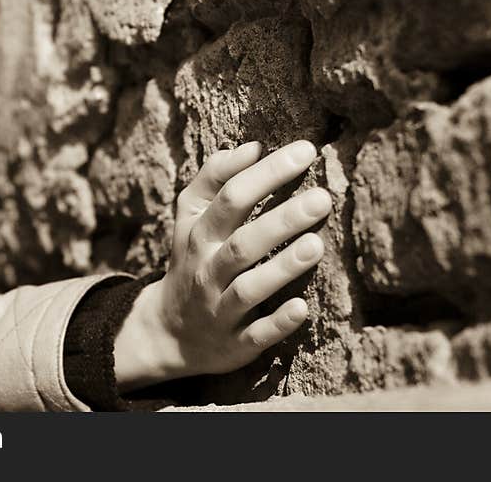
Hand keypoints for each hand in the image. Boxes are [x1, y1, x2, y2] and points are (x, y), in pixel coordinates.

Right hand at [113, 140, 331, 390]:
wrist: (169, 330)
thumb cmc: (192, 258)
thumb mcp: (190, 216)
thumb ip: (214, 177)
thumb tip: (253, 146)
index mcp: (200, 234)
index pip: (231, 198)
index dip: (266, 173)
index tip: (305, 151)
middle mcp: (208, 269)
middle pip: (242, 242)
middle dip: (281, 220)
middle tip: (321, 199)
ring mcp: (220, 308)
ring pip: (249, 288)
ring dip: (281, 268)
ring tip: (316, 244)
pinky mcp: (236, 343)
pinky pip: (255, 334)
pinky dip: (277, 323)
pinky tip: (301, 308)